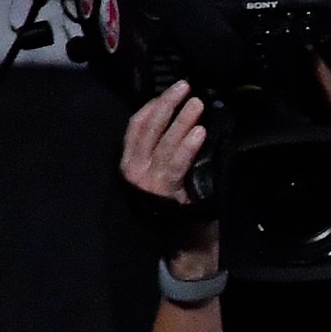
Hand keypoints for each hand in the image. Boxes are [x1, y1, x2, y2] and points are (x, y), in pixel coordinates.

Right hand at [123, 84, 217, 260]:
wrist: (181, 245)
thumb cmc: (176, 207)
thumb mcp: (167, 175)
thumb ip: (167, 151)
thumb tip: (184, 121)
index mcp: (132, 162)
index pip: (137, 126)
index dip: (152, 106)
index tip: (168, 92)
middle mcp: (135, 170)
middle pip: (149, 128)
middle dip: (166, 105)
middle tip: (184, 87)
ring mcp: (148, 181)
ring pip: (164, 143)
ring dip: (181, 120)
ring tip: (196, 105)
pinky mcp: (164, 192)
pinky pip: (176, 164)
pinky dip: (187, 146)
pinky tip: (198, 132)